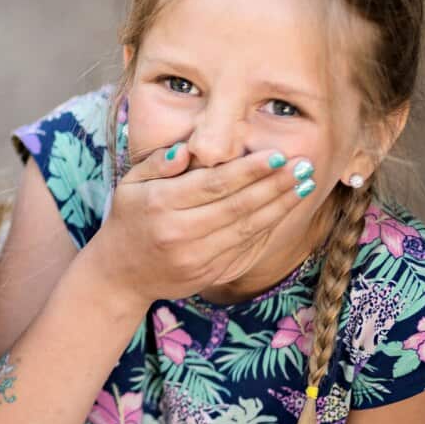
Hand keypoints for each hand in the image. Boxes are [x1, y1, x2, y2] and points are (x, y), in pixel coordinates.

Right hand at [85, 144, 309, 302]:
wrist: (120, 274)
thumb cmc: (129, 219)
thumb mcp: (130, 184)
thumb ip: (158, 163)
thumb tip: (190, 149)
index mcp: (160, 204)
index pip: (213, 184)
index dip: (249, 170)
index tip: (278, 155)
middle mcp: (178, 232)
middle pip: (237, 206)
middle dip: (274, 185)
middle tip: (304, 165)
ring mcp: (195, 257)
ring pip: (247, 229)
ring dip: (280, 207)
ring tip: (304, 185)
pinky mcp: (208, 274)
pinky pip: (245, 249)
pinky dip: (268, 229)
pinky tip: (284, 210)